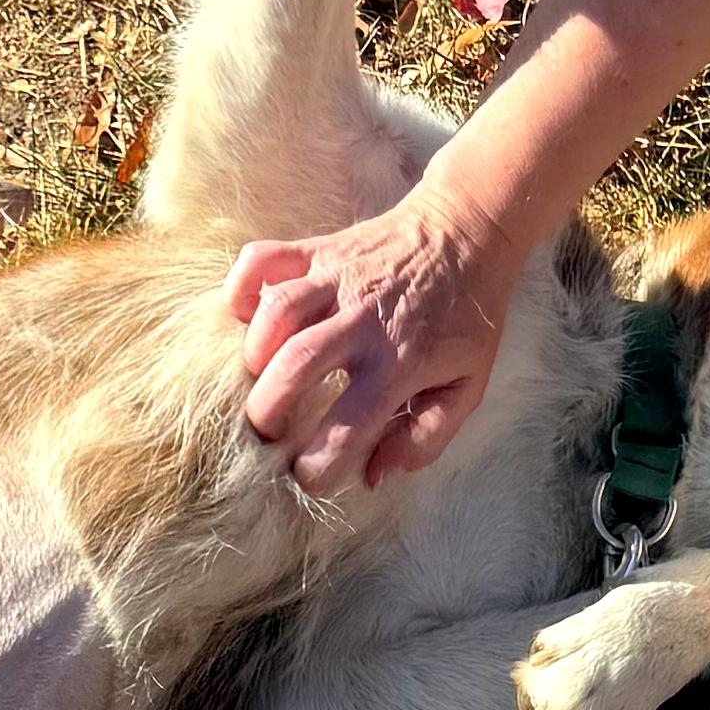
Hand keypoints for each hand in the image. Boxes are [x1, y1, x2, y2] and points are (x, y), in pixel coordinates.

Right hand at [228, 183, 519, 493]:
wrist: (468, 234)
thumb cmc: (466, 318)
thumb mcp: (468, 387)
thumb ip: (427, 437)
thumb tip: (375, 475)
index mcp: (401, 363)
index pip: (346, 427)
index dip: (316, 466)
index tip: (305, 475)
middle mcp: (363, 320)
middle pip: (294, 366)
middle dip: (266, 411)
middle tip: (266, 431)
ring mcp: (337, 279)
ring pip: (275, 312)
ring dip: (254, 353)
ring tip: (260, 375)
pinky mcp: (319, 248)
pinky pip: (263, 260)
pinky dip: (241, 287)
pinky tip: (246, 315)